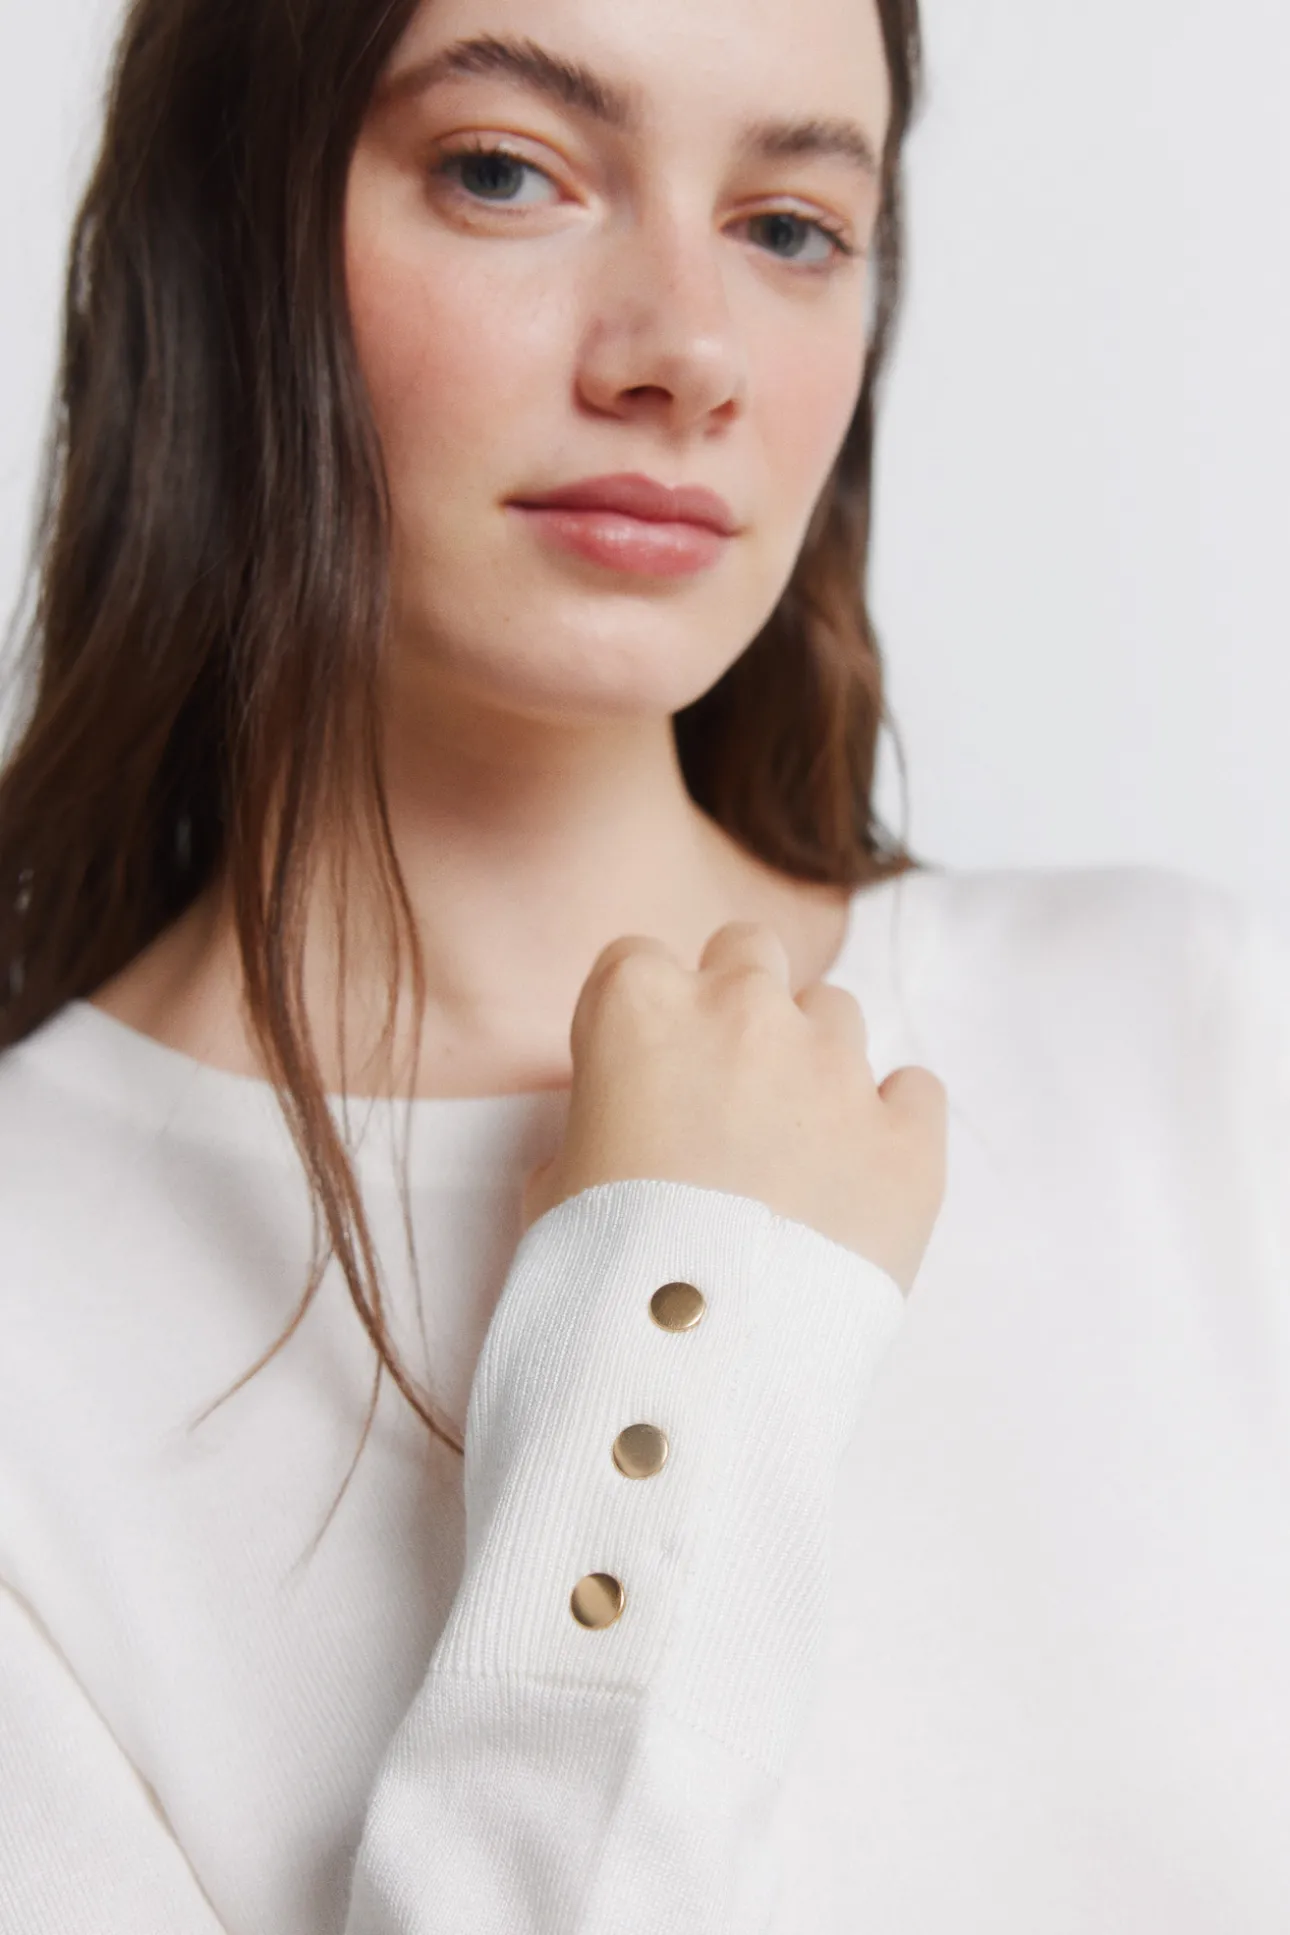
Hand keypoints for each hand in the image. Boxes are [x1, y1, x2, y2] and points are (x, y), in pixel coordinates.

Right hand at [519, 920, 946, 1296]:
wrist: (686, 1366)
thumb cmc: (596, 1276)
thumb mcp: (549, 1186)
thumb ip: (592, 1125)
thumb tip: (625, 1133)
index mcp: (639, 1006)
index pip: (637, 962)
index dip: (640, 1018)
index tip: (641, 1072)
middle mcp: (743, 1011)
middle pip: (748, 952)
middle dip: (736, 1003)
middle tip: (724, 1087)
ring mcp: (836, 1068)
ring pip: (836, 1012)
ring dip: (813, 1061)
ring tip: (792, 1153)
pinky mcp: (908, 1139)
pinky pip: (915, 1089)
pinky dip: (891, 1122)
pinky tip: (858, 1179)